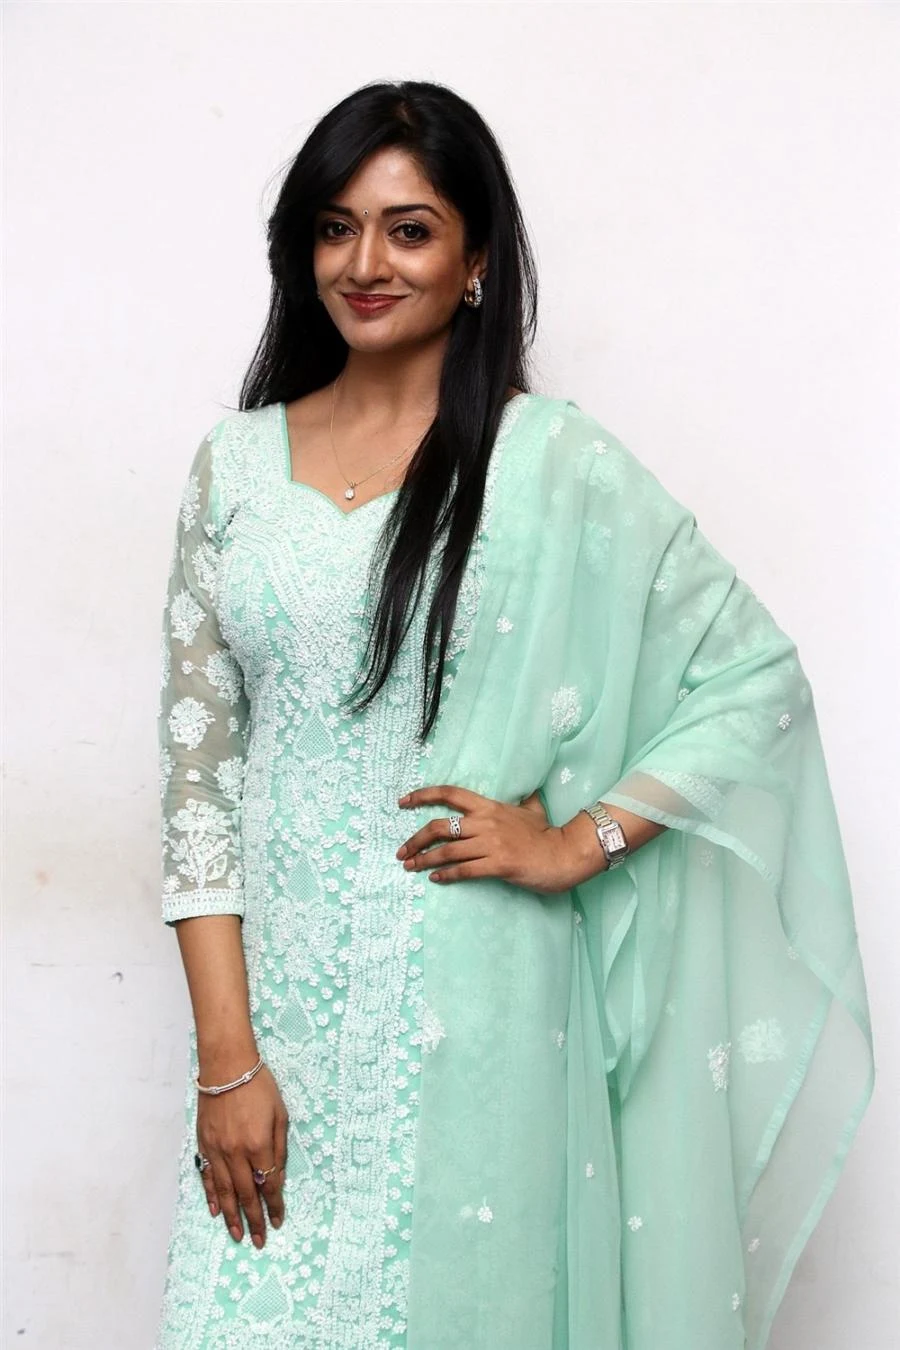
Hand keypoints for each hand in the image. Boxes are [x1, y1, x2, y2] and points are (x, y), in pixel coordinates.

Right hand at [195, 1062, 288, 1247]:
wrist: (226, 1066)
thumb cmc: (259, 1086)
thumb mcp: (280, 1114)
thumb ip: (278, 1148)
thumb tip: (275, 1177)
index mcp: (258, 1145)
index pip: (268, 1185)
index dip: (274, 1206)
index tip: (279, 1221)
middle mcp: (235, 1153)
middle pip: (246, 1195)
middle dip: (254, 1220)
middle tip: (259, 1241)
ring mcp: (216, 1151)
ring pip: (224, 1192)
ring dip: (232, 1217)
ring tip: (238, 1236)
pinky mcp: (203, 1145)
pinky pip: (206, 1177)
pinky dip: (211, 1196)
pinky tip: (216, 1212)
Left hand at [396, 785, 606, 892]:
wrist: (565, 853)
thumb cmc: (547, 834)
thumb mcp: (532, 809)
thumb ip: (522, 801)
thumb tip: (525, 793)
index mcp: (489, 806)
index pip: (450, 794)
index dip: (423, 796)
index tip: (403, 802)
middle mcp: (486, 822)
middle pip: (439, 827)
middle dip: (415, 841)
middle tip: (401, 852)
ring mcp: (491, 844)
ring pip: (447, 852)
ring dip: (424, 861)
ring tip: (411, 868)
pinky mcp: (498, 865)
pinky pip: (464, 871)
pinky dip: (445, 875)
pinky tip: (435, 879)